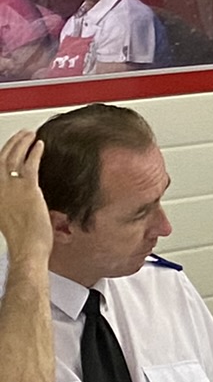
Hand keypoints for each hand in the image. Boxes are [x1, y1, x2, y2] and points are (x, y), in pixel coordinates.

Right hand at [0, 133, 50, 264]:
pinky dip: (34, 152)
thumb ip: (12, 201)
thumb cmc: (23, 236)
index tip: (10, 145)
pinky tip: (40, 145)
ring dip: (22, 143)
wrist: (27, 247)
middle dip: (12, 143)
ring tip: (30, 134)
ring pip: (14, 158)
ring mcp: (11, 188)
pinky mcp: (27, 188)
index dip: (4, 154)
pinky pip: (30, 164)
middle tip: (22, 134)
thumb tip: (21, 195)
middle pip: (2, 159)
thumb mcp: (10, 215)